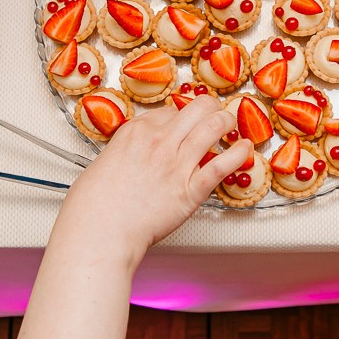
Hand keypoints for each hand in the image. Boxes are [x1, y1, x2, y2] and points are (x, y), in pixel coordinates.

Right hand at [55, 98, 245, 264]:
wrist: (100, 230)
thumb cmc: (94, 205)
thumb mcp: (103, 162)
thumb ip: (123, 153)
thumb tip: (131, 156)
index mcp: (136, 132)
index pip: (169, 111)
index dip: (181, 116)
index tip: (185, 122)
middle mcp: (160, 141)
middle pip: (197, 108)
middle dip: (210, 108)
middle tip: (215, 114)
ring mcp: (177, 164)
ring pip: (214, 127)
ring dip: (227, 121)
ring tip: (231, 124)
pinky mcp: (191, 190)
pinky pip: (223, 165)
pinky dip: (239, 154)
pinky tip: (245, 149)